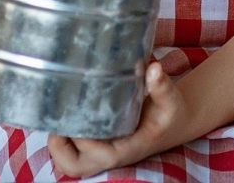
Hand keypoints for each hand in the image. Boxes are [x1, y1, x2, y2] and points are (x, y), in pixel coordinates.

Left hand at [47, 61, 183, 176]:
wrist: (174, 121)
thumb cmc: (171, 112)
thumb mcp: (171, 98)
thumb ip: (161, 85)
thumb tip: (153, 68)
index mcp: (128, 148)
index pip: (98, 153)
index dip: (83, 136)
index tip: (78, 110)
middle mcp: (112, 155)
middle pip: (74, 166)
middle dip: (60, 145)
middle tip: (59, 115)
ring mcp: (103, 154)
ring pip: (69, 163)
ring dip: (59, 144)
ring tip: (59, 115)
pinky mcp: (99, 147)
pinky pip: (73, 154)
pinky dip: (64, 141)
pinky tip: (66, 117)